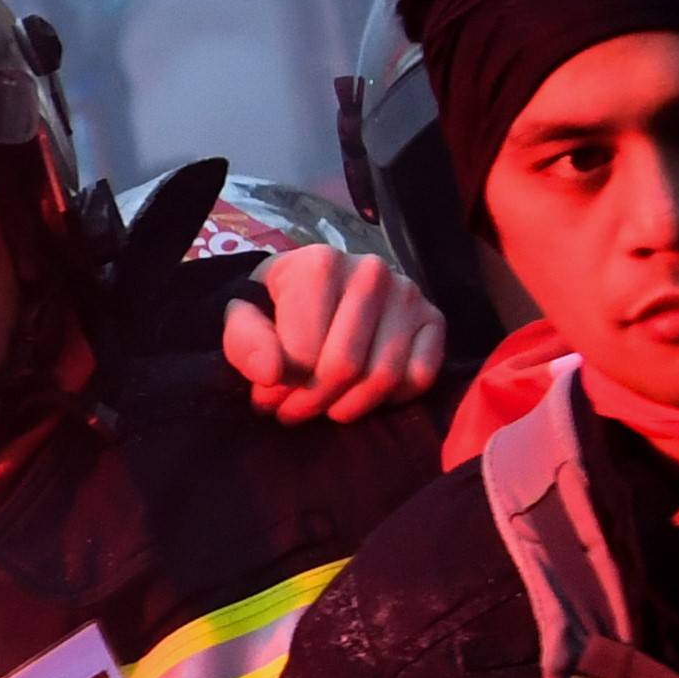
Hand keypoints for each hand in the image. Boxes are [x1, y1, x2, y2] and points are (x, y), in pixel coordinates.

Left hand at [226, 243, 443, 424]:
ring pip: (384, 376)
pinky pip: (421, 376)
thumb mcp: (244, 315)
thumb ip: (245, 342)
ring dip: (348, 407)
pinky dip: (391, 399)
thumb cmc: (276, 303)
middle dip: (311, 402)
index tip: (265, 399)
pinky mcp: (434, 318)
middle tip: (291, 412)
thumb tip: (270, 374)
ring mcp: (408, 294)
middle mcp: (372, 273)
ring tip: (322, 408)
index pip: (303, 351)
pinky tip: (361, 394)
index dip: (280, 388)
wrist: (315, 284)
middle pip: (345, 367)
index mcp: (321, 265)